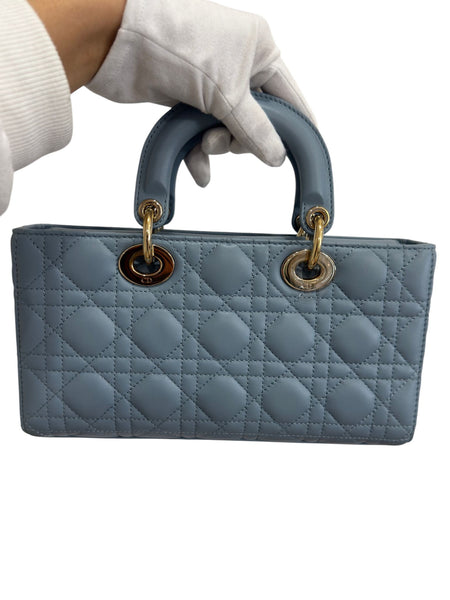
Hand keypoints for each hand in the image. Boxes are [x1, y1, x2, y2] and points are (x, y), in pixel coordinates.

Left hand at [86, 0, 314, 186]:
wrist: (118, 38)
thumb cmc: (177, 42)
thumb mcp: (228, 91)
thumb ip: (255, 128)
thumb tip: (277, 155)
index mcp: (259, 49)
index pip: (288, 96)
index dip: (295, 125)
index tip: (304, 151)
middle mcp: (237, 65)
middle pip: (257, 120)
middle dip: (241, 139)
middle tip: (223, 140)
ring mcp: (210, 83)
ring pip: (227, 131)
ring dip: (215, 145)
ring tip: (203, 144)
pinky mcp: (185, 99)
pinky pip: (201, 134)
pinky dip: (197, 153)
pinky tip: (198, 169)